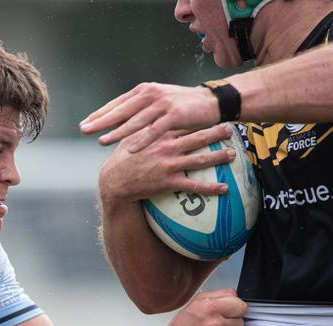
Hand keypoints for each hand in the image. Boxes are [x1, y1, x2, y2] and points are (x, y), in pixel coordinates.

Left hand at [79, 82, 219, 152]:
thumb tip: (119, 119)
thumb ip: (140, 109)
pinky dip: (141, 140)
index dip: (100, 114)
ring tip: (102, 141)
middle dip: (100, 122)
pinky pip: (154, 130)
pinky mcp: (175, 115)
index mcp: (143, 91)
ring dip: (117, 132)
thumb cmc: (182, 105)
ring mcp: (162, 104)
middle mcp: (150, 94)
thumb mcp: (158, 103)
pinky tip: (129, 149)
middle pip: (120, 110)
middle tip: (84, 130)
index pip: (116, 103)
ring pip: (134, 121)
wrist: (212, 101)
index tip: (84, 123)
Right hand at [98, 124, 234, 206]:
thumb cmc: (122, 159)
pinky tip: (224, 189)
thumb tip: (150, 118)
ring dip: (218, 157)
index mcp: (159, 134)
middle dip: (216, 133)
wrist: (115, 181)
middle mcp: (167, 147)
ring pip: (200, 159)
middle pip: (197, 137)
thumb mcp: (131, 138)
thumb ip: (144, 128)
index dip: (199, 119)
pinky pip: (194, 185)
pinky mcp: (169, 182)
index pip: (184, 123)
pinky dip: (211, 187)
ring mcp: (169, 164)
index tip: (212, 114)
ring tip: (232, 154)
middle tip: (230, 130)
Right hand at [163, 288, 246, 325]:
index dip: (236, 308)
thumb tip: (234, 295)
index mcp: (210, 309)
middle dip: (231, 322)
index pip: (241, 306)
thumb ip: (218, 295)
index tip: (232, 310)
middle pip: (241, 322)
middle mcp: (215, 325)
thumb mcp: (196, 302)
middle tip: (218, 324)